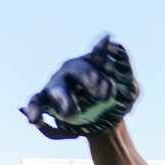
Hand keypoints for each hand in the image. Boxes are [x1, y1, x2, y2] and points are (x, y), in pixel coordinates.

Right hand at [20, 35, 138, 137]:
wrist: (108, 123)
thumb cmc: (118, 100)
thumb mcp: (130, 87)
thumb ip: (124, 68)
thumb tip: (114, 44)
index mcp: (92, 63)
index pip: (97, 54)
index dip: (103, 51)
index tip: (109, 42)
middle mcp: (72, 70)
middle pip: (76, 69)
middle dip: (89, 79)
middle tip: (105, 95)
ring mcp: (58, 85)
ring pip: (56, 88)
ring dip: (64, 99)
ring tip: (71, 113)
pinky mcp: (48, 102)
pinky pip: (36, 103)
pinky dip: (34, 111)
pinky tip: (35, 120)